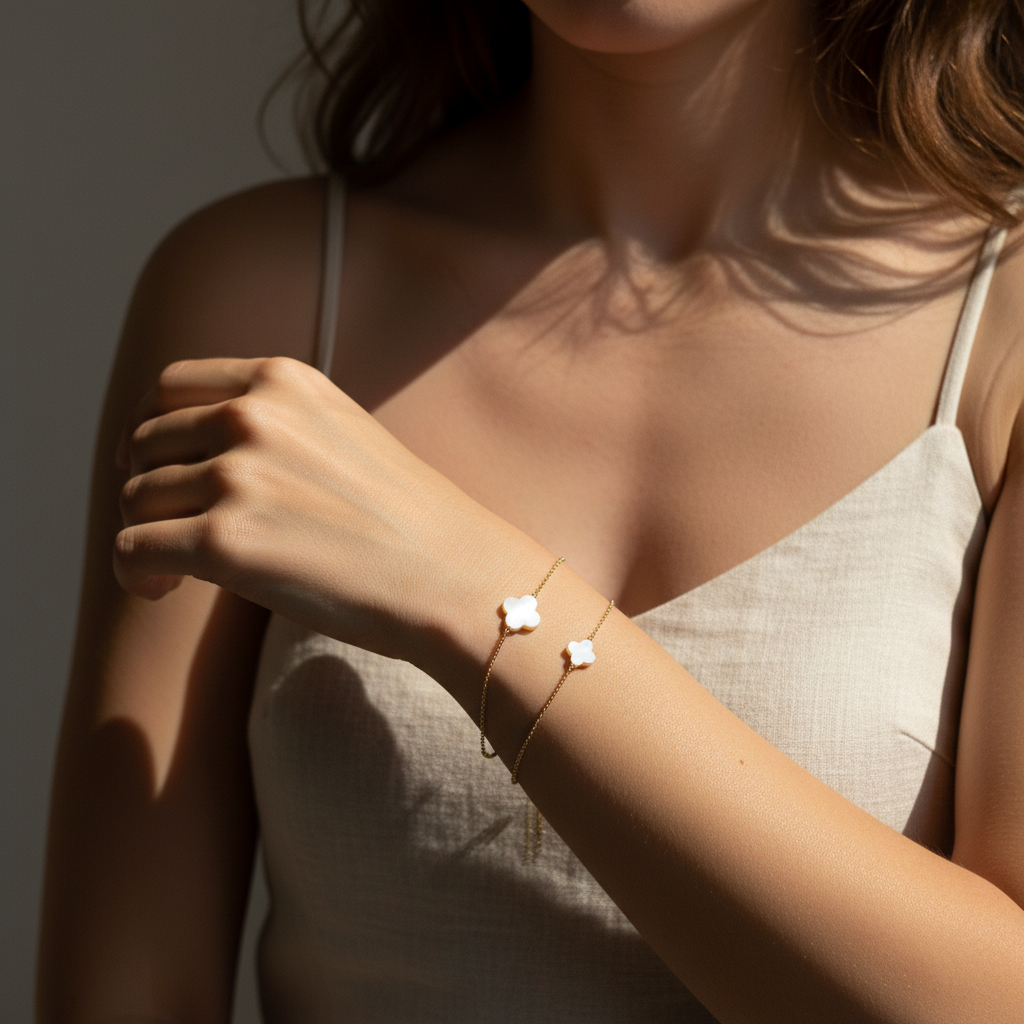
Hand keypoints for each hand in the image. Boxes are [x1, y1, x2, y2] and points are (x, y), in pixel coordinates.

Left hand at [114, 356, 500, 659]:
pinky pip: (134, 549)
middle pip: (144, 444)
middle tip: (173, 530)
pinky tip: (162, 590)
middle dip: (149, 489)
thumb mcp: (342, 434)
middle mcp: (253, 415)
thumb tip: (196, 455)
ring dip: (145, 534)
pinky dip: (135, 574)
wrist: (456, 575)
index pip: (171, 387)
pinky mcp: (226, 542)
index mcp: (283, 380)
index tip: (157, 467)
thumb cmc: (407, 520)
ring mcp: (238, 475)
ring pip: (135, 498)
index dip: (150, 430)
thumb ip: (275, 425)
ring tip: (173, 570)